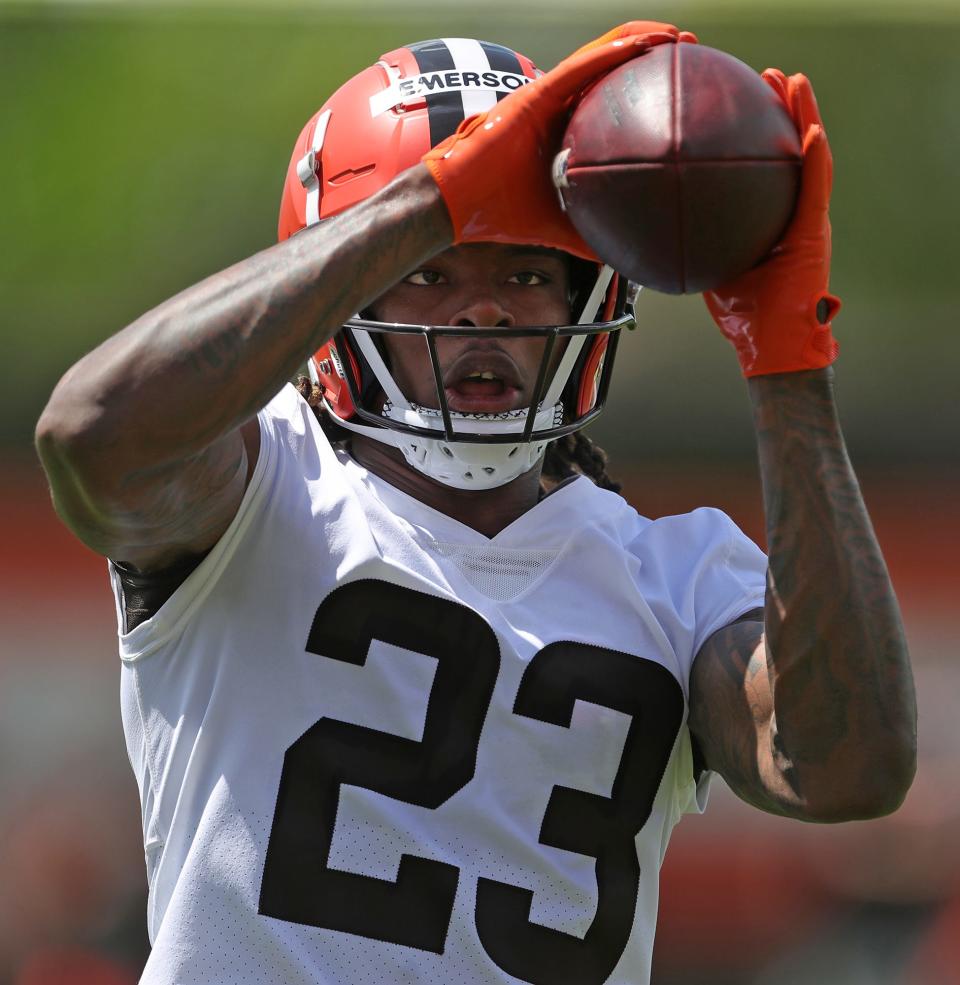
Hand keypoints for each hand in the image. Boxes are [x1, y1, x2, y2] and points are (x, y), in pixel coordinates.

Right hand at [422, 22, 696, 258]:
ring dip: (640, 40)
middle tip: (690, 51)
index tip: (680, 88)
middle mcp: (557, 108)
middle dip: (652, 53)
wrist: (457, 206)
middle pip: (611, 68)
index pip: (609, 99)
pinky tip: (642, 44)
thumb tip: (623, 261)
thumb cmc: (499, 215)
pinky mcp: (534, 96)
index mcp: (562, 131)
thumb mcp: (557, 229)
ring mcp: (545, 98)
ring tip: (678, 38)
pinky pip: (579, 69)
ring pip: (600, 56)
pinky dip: (610, 54)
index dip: (644, 87)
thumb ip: (588, 236)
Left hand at [704, 70, 840, 376]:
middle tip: (770, 76)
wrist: (771, 348)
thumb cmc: (742, 316)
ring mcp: (809, 223)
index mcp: (774, 222)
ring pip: (811, 158)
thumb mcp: (712, 267)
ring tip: (792, 82)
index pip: (769, 169)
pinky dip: (815, 157)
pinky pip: (816, 187)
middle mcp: (795, 216)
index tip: (745, 104)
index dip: (761, 134)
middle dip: (784, 111)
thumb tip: (654, 226)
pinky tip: (809, 129)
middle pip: (793, 152)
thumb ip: (697, 243)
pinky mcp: (814, 235)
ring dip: (803, 117)